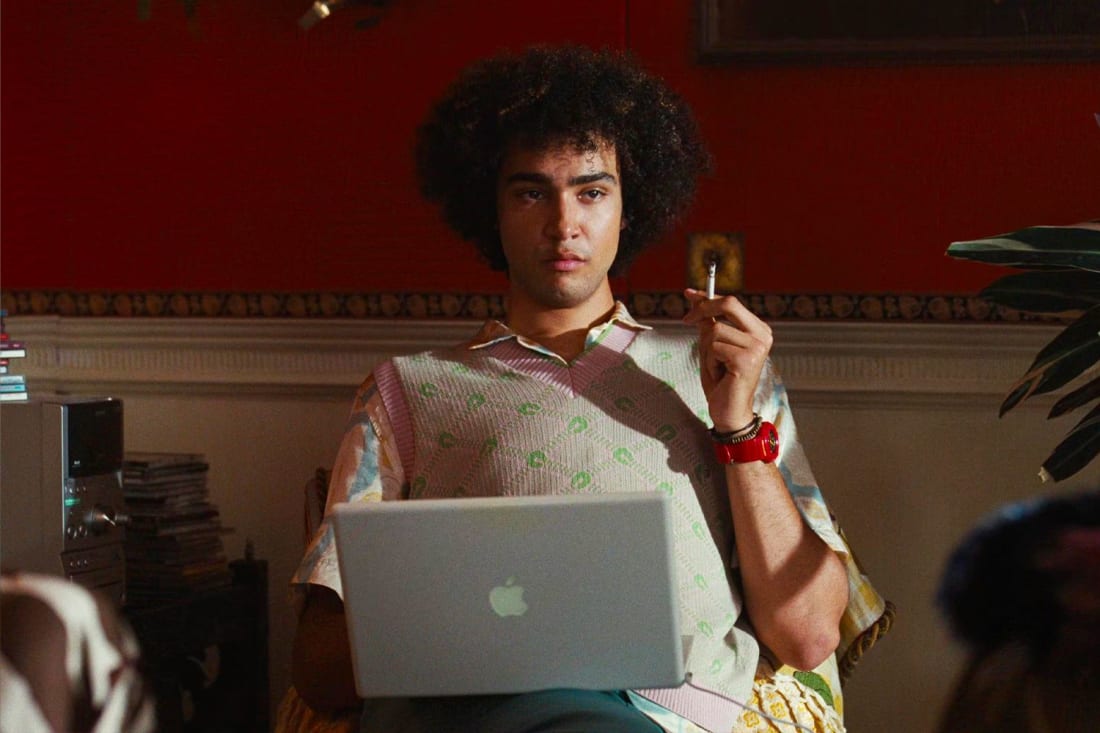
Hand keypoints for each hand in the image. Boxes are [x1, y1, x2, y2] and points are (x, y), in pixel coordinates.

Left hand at [682, 288, 771, 431]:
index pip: (732, 303)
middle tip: (686, 320)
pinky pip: (714, 347)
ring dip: (706, 350)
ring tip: (716, 367)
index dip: (707, 297)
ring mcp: (757, 347)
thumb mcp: (712, 346)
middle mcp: (762, 335)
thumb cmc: (721, 381)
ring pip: (715, 329)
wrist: (729, 411)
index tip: (688, 293)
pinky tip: (719, 374)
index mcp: (758, 329)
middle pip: (729, 304)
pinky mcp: (747, 359)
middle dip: (703, 309)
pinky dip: (709, 361)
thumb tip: (695, 298)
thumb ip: (708, 323)